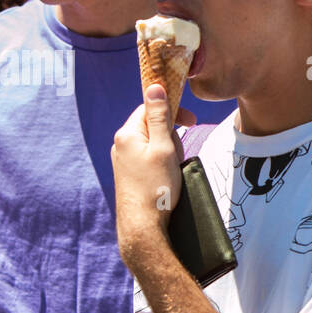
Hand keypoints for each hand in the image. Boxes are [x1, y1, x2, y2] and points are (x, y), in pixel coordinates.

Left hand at [111, 84, 192, 266]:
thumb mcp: (164, 148)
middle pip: (152, 126)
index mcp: (127, 134)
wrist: (143, 226)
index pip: (150, 107)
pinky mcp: (128, 175)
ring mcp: (122, 161)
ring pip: (152, 145)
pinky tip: (166, 179)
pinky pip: (148, 159)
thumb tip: (155, 87)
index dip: (171, 110)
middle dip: (170, 137)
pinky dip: (161, 164)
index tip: (191, 121)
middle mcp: (120, 144)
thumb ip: (160, 116)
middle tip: (176, 155)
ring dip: (168, 152)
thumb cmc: (156, 187)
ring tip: (172, 171)